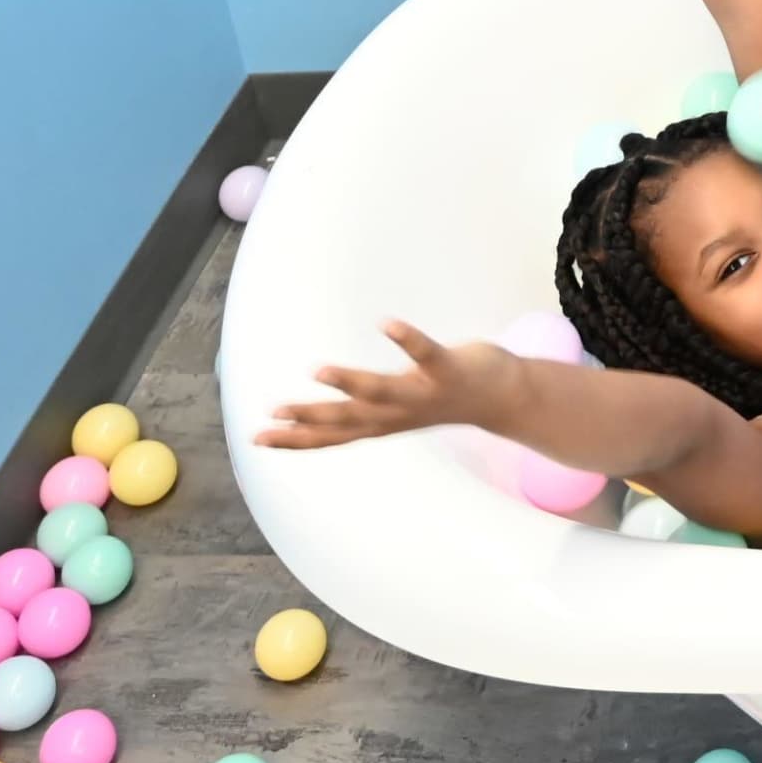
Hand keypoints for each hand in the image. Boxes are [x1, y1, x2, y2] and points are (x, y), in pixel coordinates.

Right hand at [256, 319, 515, 448]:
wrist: (504, 397)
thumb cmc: (441, 395)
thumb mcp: (395, 409)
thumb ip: (362, 410)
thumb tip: (326, 410)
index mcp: (382, 421)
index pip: (332, 435)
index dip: (295, 438)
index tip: (256, 438)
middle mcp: (398, 413)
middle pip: (348, 419)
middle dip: (308, 420)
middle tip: (271, 416)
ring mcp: (424, 392)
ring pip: (382, 391)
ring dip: (350, 383)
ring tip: (318, 370)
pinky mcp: (449, 369)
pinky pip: (426, 354)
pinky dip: (407, 339)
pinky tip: (386, 323)